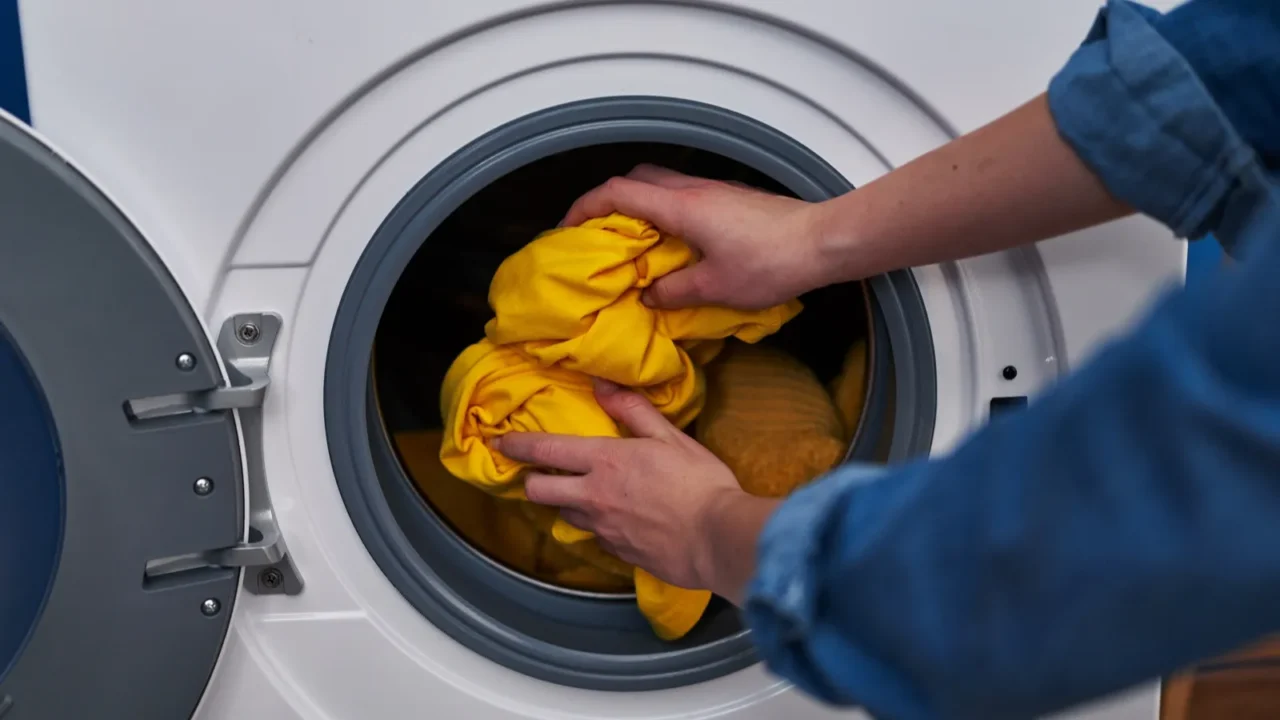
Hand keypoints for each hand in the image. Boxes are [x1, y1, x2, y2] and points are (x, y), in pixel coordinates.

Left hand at [494, 379, 778, 600]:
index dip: (517, 446)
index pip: (545, 451)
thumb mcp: (670, 437)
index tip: (501, 442)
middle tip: (541, 474)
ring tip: (588, 495)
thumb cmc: (700, 482)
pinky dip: (599, 526)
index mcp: (604, 461)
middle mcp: (594, 497)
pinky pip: (596, 537)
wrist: (718, 539)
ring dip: (569, 504)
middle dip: (533, 481)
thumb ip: (632, 410)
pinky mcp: (617, 553)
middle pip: (539, 492)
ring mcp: (603, 528)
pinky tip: (620, 521)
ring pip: (566, 516)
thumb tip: (602, 383)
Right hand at [560, 164, 834, 310]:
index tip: (568, 229)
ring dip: (638, 207)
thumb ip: (675, 292)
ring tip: (631, 243)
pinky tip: (672, 244)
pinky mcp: (732, 199)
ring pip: (661, 185)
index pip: (617, 193)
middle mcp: (694, 190)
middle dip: (607, 203)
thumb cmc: (773, 263)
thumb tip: (648, 296)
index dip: (584, 207)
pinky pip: (684, 196)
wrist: (824, 241)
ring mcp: (715, 191)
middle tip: (597, 234)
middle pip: (635, 180)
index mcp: (681, 207)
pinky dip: (664, 213)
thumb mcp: (716, 288)